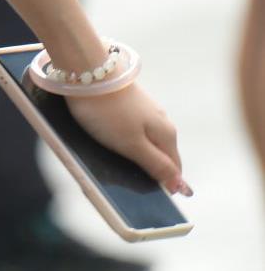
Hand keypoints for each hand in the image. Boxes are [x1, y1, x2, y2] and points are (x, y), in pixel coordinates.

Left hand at [67, 79, 190, 199]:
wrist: (88, 71)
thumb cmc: (108, 112)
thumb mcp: (132, 145)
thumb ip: (157, 165)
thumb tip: (181, 187)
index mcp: (167, 134)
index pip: (174, 169)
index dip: (166, 186)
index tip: (152, 199)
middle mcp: (161, 122)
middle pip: (161, 156)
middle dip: (151, 172)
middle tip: (132, 187)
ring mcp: (145, 112)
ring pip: (145, 142)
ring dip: (136, 157)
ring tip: (118, 166)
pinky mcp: (128, 104)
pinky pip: (131, 130)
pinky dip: (124, 141)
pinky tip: (109, 143)